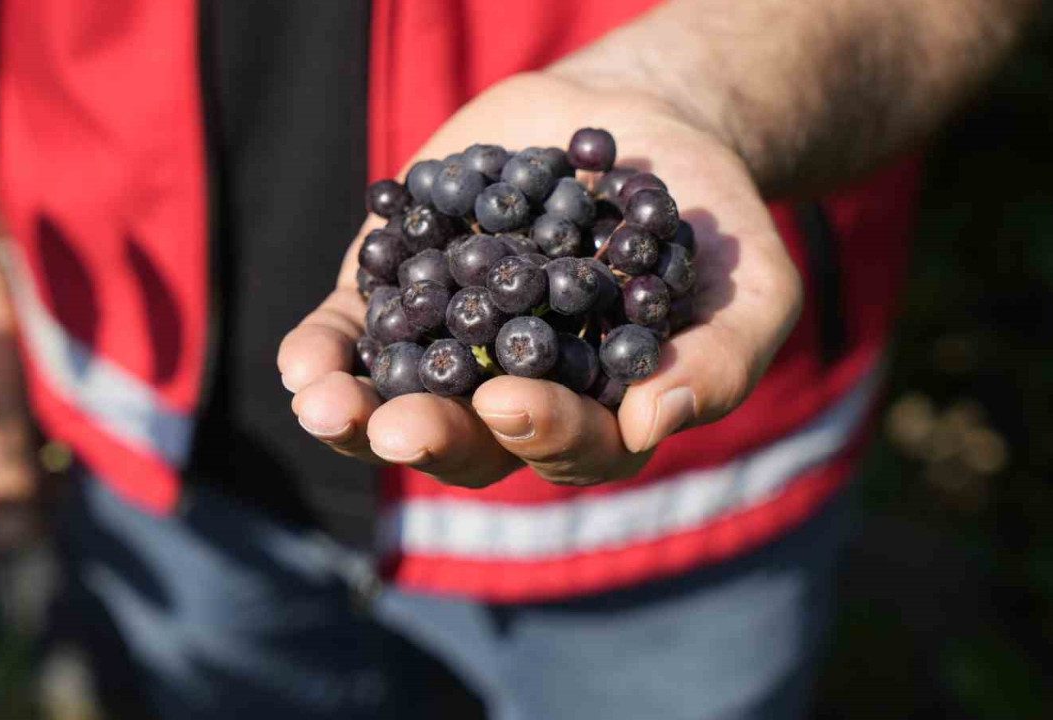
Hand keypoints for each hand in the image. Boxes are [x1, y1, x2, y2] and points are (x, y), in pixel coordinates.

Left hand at [279, 73, 801, 487]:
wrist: (637, 131)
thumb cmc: (707, 223)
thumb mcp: (749, 290)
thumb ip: (721, 362)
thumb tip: (656, 421)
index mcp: (600, 415)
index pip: (571, 446)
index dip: (541, 432)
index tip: (510, 400)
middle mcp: (517, 398)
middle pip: (470, 441)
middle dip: (433, 435)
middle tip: (400, 428)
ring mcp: (451, 350)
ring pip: (395, 403)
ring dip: (356, 414)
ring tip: (326, 406)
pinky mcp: (401, 297)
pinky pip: (352, 338)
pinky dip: (325, 351)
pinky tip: (302, 363)